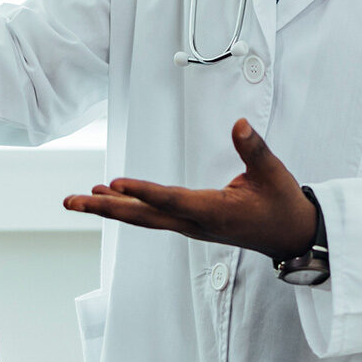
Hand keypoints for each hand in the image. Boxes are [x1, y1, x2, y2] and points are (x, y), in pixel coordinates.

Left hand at [65, 120, 315, 261]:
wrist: (290, 237)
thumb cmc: (282, 204)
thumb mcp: (274, 173)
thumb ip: (254, 149)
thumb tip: (239, 124)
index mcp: (215, 212)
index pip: (172, 201)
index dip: (144, 193)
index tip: (116, 183)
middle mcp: (195, 223)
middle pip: (143, 217)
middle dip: (106, 208)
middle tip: (71, 201)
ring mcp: (190, 225)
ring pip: (142, 218)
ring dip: (109, 208)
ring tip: (77, 199)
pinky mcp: (190, 222)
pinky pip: (151, 215)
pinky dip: (127, 206)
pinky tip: (109, 196)